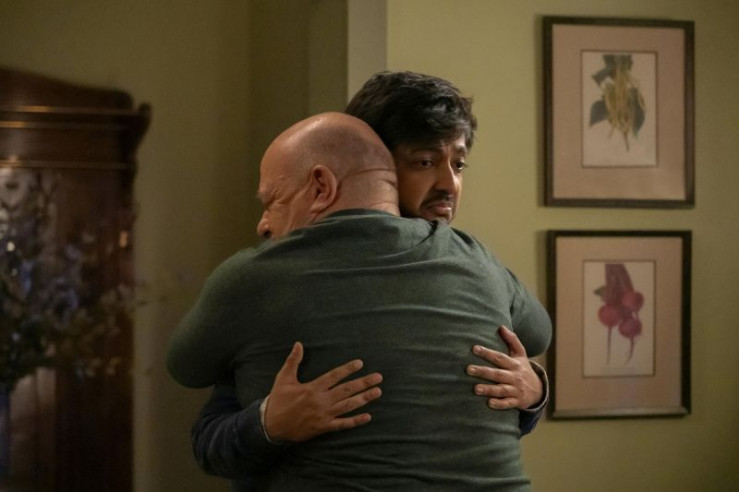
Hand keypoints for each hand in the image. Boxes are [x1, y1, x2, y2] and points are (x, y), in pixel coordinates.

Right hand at [264, 342, 382, 441]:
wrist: (271, 426)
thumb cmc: (278, 401)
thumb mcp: (283, 378)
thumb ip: (293, 361)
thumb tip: (299, 344)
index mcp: (312, 388)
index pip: (334, 376)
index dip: (347, 369)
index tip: (360, 363)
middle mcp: (320, 401)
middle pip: (346, 390)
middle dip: (364, 383)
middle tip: (378, 377)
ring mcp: (324, 415)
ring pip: (348, 406)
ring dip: (364, 399)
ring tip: (377, 392)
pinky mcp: (324, 427)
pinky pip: (343, 425)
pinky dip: (356, 421)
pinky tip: (368, 416)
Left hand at [466, 326, 542, 409]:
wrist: (538, 390)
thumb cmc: (523, 369)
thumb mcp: (521, 354)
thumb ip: (512, 340)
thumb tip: (501, 326)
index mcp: (514, 364)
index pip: (499, 357)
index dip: (487, 353)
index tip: (474, 349)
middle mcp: (514, 377)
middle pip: (497, 374)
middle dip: (483, 372)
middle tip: (468, 369)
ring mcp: (516, 390)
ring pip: (502, 390)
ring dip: (489, 389)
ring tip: (475, 389)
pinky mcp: (517, 402)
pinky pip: (508, 404)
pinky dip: (500, 404)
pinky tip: (489, 403)